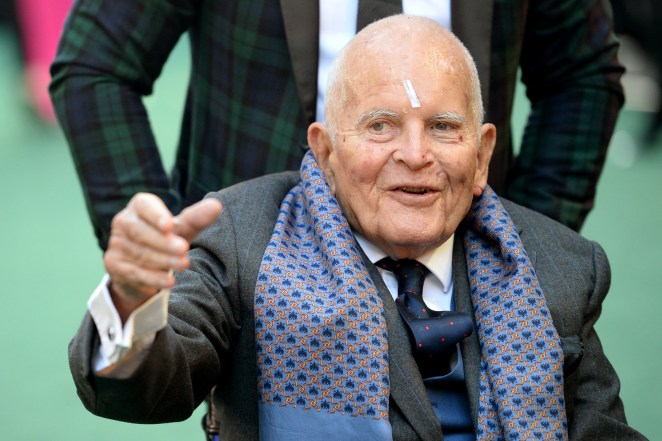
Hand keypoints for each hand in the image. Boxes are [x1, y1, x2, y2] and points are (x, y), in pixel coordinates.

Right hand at [103, 193, 221, 322]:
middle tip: (185, 249)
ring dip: (163, 260)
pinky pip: (133, 272)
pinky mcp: (113, 264)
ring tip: (184, 264)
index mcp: (139, 207)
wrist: (144, 271)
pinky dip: (153, 278)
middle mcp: (123, 222)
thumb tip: (216, 205)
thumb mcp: (182, 230)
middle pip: (140, 231)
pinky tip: (170, 281)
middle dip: (163, 242)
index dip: (156, 215)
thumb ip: (197, 218)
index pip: (144, 205)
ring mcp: (116, 244)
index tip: (171, 225)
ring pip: (139, 253)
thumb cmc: (165, 240)